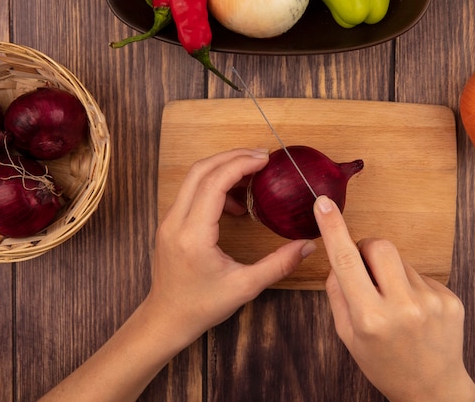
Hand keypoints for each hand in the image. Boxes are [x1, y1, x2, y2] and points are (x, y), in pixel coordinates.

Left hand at [145, 148, 315, 344]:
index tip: (264, 159)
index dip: (240, 164)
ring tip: (252, 176)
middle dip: (232, 157)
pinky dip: (213, 185)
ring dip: (222, 169)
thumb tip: (307, 245)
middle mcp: (175, 222)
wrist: (167, 318)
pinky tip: (234, 204)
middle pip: (201, 170)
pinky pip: (191, 192)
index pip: (214, 183)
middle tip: (261, 157)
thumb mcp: (245, 287)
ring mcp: (169, 220)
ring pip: (193, 178)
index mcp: (193, 235)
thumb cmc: (202, 305)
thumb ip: (279, 264)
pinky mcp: (170, 223)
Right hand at [313, 195, 474, 401]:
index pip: (346, 261)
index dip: (333, 228)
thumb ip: (338, 293)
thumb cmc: (384, 364)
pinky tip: (414, 310)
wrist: (433, 389)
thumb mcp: (348, 336)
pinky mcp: (450, 298)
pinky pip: (420, 274)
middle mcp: (403, 306)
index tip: (323, 204)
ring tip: (394, 303)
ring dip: (390, 271)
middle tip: (365, 272)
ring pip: (400, 260)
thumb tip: (338, 259)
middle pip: (379, 245)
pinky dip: (410, 284)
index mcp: (370, 317)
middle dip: (366, 249)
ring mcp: (431, 301)